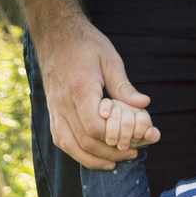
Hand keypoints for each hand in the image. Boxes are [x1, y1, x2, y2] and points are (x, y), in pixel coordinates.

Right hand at [36, 19, 158, 168]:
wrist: (55, 33)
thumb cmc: (85, 44)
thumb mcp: (109, 59)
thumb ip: (124, 86)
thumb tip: (143, 104)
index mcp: (79, 90)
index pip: (95, 127)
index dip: (114, 140)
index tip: (133, 143)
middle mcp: (63, 103)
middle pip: (85, 141)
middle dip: (109, 153)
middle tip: (131, 154)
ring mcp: (54, 109)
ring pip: (69, 145)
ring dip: (92, 159)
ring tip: (113, 163)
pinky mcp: (52, 111)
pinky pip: (60, 139)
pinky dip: (76, 152)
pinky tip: (92, 156)